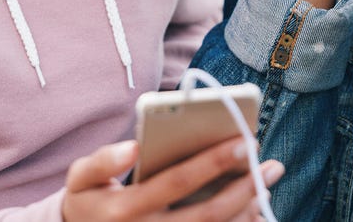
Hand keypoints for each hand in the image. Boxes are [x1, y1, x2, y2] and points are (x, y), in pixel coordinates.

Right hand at [61, 138, 283, 221]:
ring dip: (249, 210)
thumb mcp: (81, 178)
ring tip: (268, 182)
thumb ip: (102, 160)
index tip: (244, 140)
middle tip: (270, 164)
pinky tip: (257, 209)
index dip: (214, 161)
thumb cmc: (88, 200)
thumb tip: (132, 146)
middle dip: (244, 187)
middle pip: (207, 213)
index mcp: (125, 209)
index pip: (178, 181)